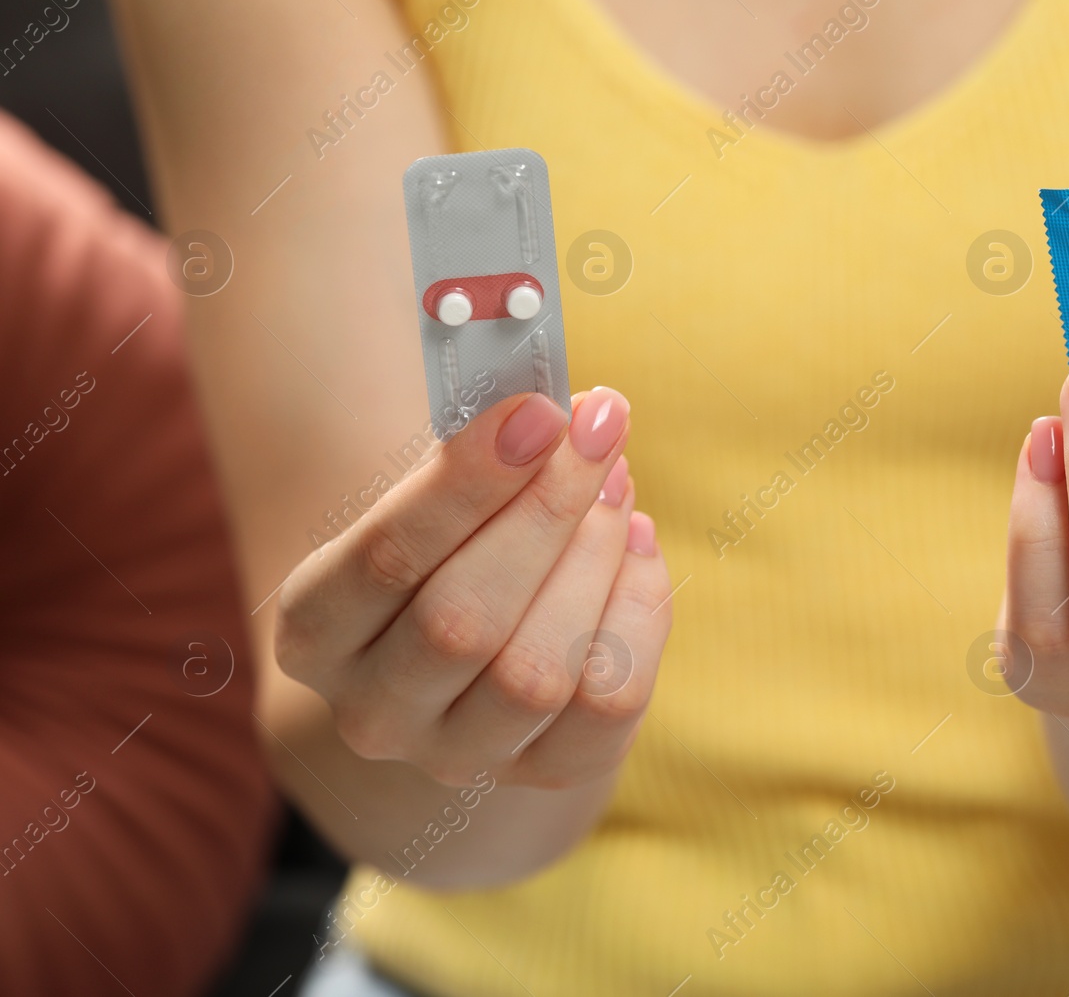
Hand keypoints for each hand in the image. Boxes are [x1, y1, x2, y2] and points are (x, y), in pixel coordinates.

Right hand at [274, 388, 671, 787]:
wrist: (459, 656)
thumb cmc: (443, 546)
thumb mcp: (423, 501)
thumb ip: (472, 458)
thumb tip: (563, 414)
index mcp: (313, 629)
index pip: (386, 557)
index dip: (469, 483)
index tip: (538, 412)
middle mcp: (373, 710)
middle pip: (463, 621)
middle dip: (547, 511)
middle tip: (599, 430)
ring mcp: (457, 755)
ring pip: (536, 673)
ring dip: (594, 560)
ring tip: (615, 487)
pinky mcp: (544, 773)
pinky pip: (609, 703)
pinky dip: (639, 613)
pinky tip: (636, 548)